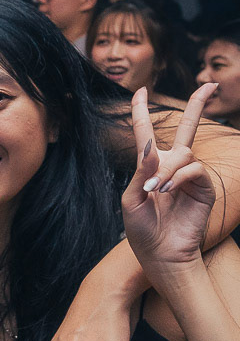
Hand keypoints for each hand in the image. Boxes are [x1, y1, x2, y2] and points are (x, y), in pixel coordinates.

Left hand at [122, 84, 215, 276]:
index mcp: (150, 167)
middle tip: (209, 85)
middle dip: (197, 105)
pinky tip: (166, 191)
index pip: (146, 133)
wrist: (161, 255)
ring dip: (166, 170)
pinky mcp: (204, 188)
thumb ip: (140, 171)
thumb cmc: (142, 230)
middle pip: (187, 128)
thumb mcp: (131, 199)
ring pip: (183, 153)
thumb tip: (151, 146)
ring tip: (154, 191)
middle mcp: (173, 167)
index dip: (142, 111)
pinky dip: (179, 177)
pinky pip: (194, 169)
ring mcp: (190, 177)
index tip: (141, 91)